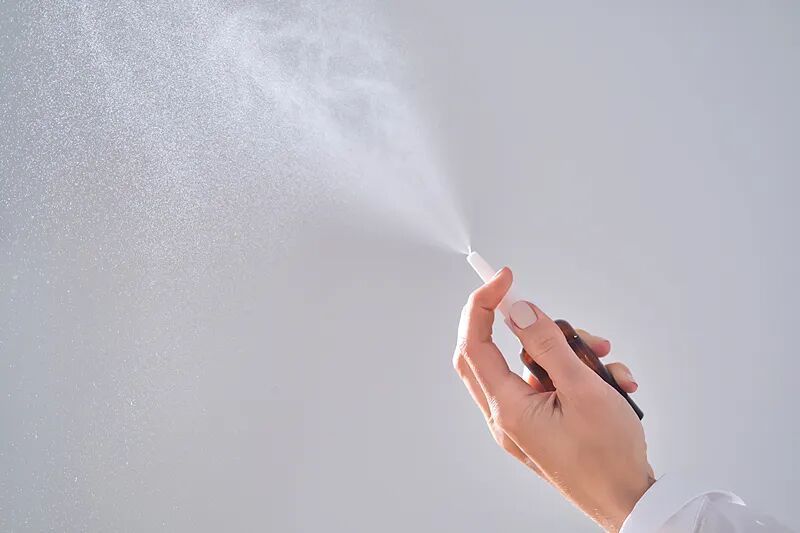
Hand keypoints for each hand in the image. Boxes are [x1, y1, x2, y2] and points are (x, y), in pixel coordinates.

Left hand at [453, 268, 654, 531]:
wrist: (630, 502)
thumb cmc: (609, 457)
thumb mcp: (583, 389)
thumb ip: (548, 345)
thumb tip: (518, 311)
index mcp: (508, 409)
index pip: (474, 344)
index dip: (483, 305)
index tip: (504, 279)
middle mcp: (507, 416)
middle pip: (496, 354)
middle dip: (533, 332)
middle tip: (565, 329)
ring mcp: (524, 423)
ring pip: (531, 368)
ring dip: (569, 356)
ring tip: (608, 366)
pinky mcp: (542, 426)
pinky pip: (549, 386)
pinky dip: (577, 376)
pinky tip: (613, 385)